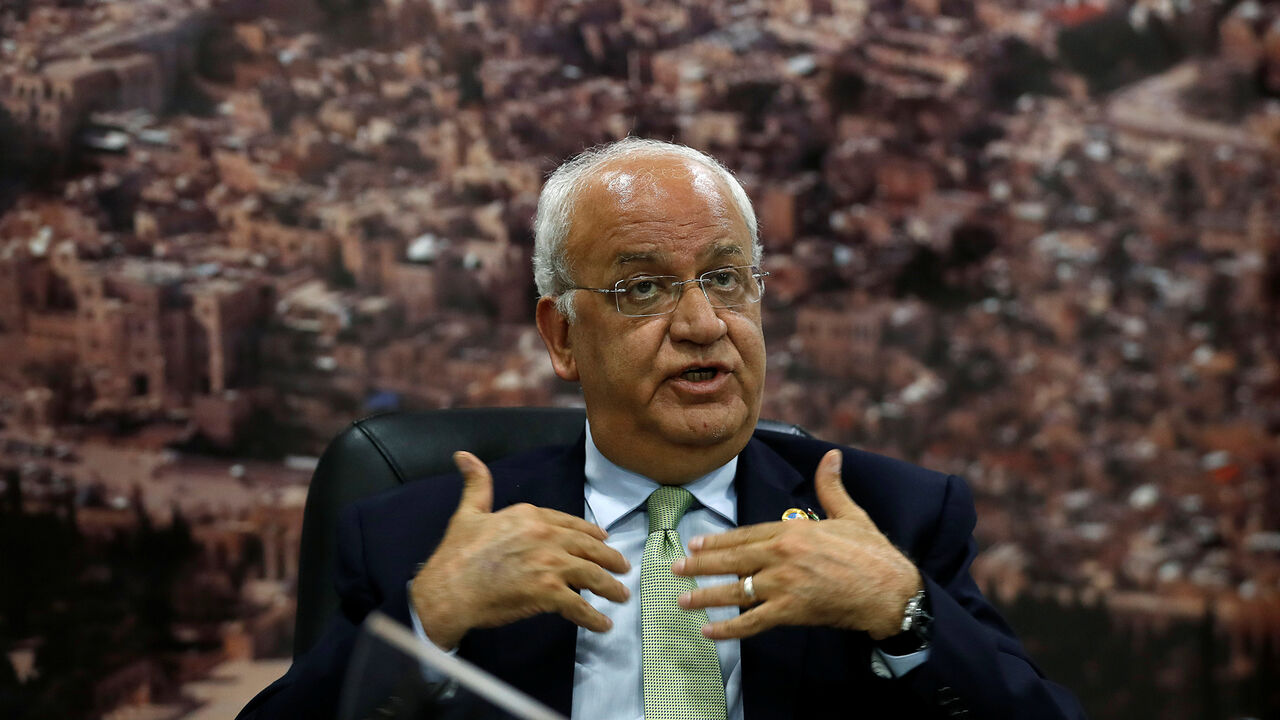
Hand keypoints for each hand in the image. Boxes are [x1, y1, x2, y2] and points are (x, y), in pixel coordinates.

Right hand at [410, 451, 630, 649]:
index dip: (590, 533)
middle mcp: (546, 536)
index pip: (569, 523)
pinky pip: (579, 606)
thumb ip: (477, 484)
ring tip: (621, 595)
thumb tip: (464, 455)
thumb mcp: (469, 512)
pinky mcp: (548, 592)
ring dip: (610, 587)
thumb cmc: (457, 553)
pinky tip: (603, 623)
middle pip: (588, 547)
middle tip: (623, 567)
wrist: (448, 589)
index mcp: (530, 515)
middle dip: (610, 558)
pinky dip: (594, 617)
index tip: (604, 539)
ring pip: (591, 575)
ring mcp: (549, 564)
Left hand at [673, 449, 920, 640]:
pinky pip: (752, 622)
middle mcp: (781, 555)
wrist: (891, 591)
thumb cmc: (873, 554)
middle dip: (700, 565)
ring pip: (735, 590)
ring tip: (682, 599)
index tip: (696, 544)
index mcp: (792, 531)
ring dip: (705, 596)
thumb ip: (831, 487)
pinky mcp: (791, 612)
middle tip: (675, 568)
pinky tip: (709, 632)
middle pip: (732, 559)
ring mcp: (784, 584)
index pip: (745, 534)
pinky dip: (728, 629)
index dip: (718, 540)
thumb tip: (831, 455)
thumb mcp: (851, 515)